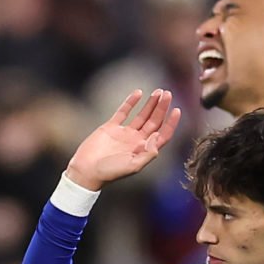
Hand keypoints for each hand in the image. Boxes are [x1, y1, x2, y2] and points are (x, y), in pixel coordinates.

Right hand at [65, 89, 180, 189]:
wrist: (86, 170)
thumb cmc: (109, 172)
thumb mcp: (133, 166)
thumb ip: (148, 153)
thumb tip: (157, 137)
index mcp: (144, 150)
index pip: (162, 134)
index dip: (171, 123)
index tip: (177, 110)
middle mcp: (137, 140)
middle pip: (154, 121)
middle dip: (162, 108)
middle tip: (168, 94)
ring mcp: (124, 133)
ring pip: (142, 115)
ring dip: (150, 104)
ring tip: (158, 91)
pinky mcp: (111, 127)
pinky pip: (123, 112)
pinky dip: (130, 102)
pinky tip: (138, 93)